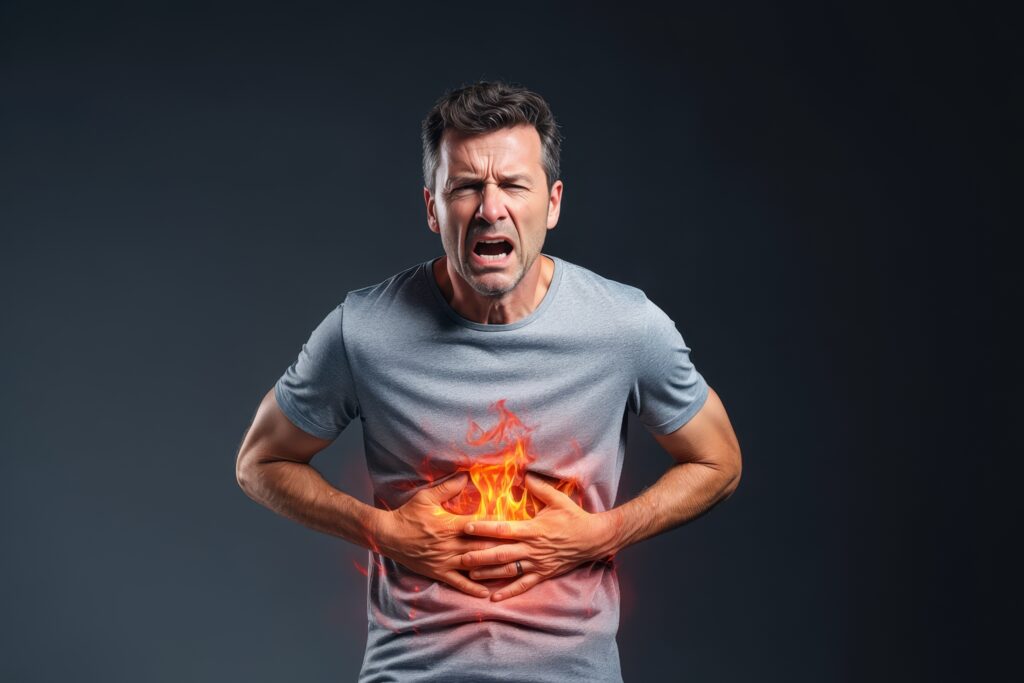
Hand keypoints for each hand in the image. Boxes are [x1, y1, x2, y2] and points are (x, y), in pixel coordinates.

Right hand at [373, 472, 509, 597]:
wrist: (388, 536)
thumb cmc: (408, 515)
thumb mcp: (426, 497)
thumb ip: (448, 487)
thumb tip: (466, 474)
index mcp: (450, 525)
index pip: (480, 526)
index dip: (499, 526)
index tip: (517, 526)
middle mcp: (450, 545)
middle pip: (482, 546)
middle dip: (503, 547)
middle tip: (524, 548)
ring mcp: (445, 561)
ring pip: (474, 565)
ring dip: (493, 568)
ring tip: (514, 569)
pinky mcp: (438, 572)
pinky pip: (458, 582)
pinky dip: (472, 588)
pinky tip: (486, 592)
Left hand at [459, 472, 617, 600]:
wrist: (593, 539)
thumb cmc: (574, 517)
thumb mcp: (558, 499)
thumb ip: (540, 487)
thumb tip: (525, 474)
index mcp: (533, 529)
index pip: (503, 529)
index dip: (484, 528)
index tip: (466, 527)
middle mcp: (533, 548)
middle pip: (501, 553)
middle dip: (479, 555)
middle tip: (460, 556)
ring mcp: (537, 563)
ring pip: (509, 570)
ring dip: (489, 573)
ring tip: (470, 574)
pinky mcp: (543, 574)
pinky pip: (524, 585)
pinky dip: (509, 592)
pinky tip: (494, 597)